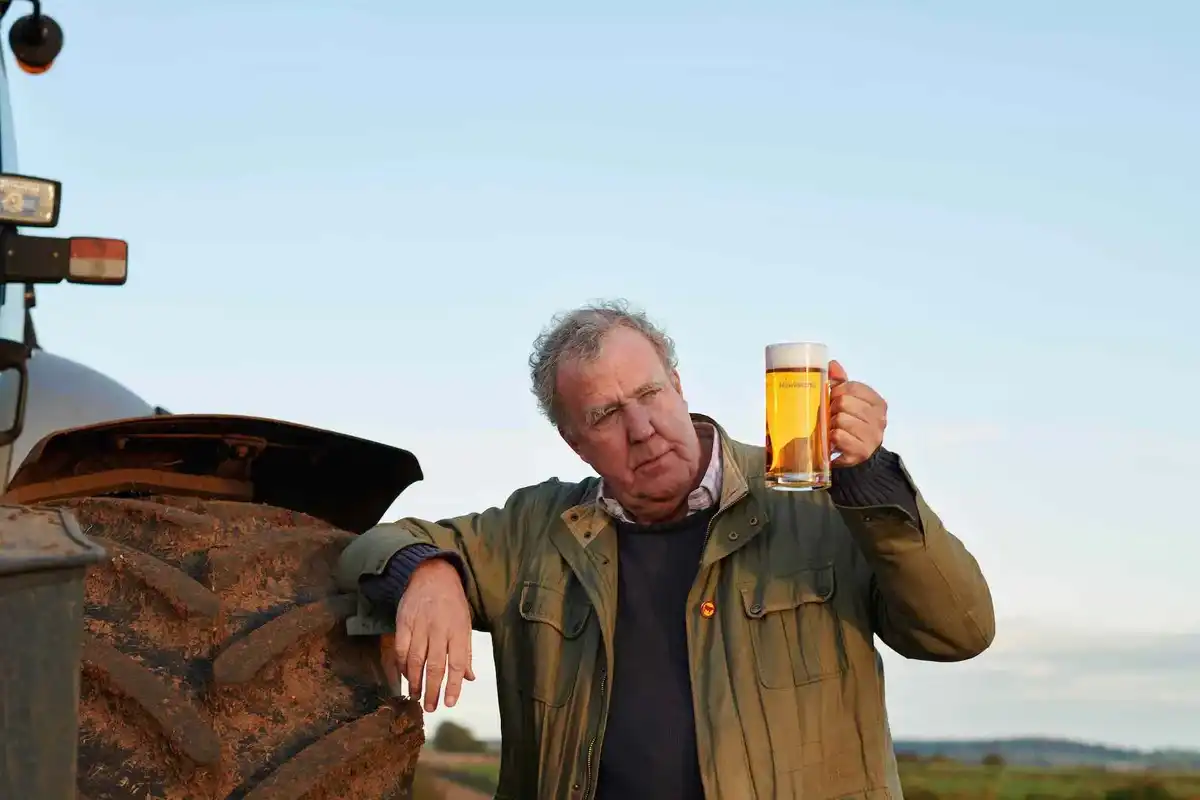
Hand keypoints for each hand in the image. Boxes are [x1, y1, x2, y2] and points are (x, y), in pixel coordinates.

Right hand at [383, 558, 475, 711]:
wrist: (432, 575)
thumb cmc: (452, 602)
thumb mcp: (465, 623)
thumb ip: (466, 651)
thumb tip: (469, 678)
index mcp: (458, 630)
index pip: (457, 663)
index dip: (453, 686)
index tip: (450, 703)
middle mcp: (440, 629)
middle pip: (435, 666)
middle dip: (432, 690)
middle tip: (430, 707)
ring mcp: (420, 626)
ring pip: (417, 660)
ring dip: (415, 681)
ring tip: (416, 696)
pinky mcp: (404, 623)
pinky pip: (402, 649)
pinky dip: (403, 665)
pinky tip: (405, 676)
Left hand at [828, 360, 886, 467]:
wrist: (858, 456)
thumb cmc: (852, 424)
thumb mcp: (850, 402)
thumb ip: (842, 383)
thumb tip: (832, 364)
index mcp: (879, 403)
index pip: (853, 387)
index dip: (837, 390)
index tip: (833, 398)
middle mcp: (880, 420)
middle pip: (844, 402)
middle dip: (832, 408)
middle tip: (831, 416)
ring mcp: (872, 437)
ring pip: (840, 419)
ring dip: (830, 424)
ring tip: (832, 428)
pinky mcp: (861, 452)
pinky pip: (838, 436)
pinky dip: (831, 438)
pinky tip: (832, 440)